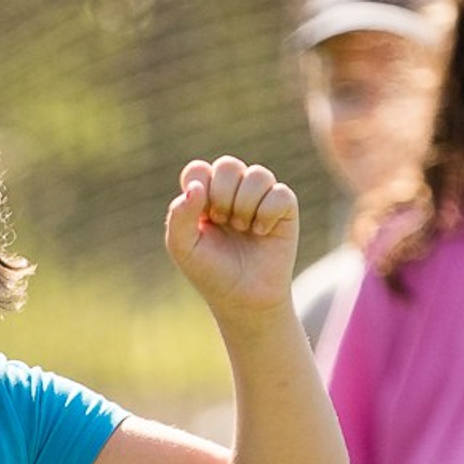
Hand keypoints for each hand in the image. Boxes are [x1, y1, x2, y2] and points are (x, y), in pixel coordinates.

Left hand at [164, 157, 297, 321]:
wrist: (243, 298)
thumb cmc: (211, 271)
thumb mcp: (183, 248)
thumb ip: (178, 216)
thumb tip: (196, 187)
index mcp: (204, 195)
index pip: (198, 169)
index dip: (200, 189)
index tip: (203, 218)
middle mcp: (233, 190)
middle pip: (228, 165)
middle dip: (223, 196)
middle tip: (223, 222)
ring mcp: (260, 196)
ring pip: (258, 175)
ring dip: (246, 206)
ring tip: (242, 228)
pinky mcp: (285, 207)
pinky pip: (280, 194)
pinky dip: (268, 214)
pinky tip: (262, 232)